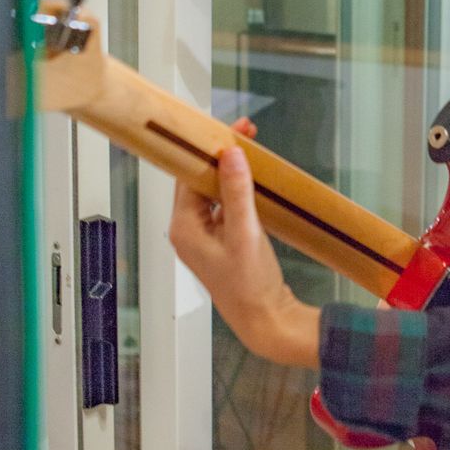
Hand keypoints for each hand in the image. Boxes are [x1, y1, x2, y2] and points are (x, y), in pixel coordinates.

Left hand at [168, 117, 320, 367]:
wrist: (265, 320)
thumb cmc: (250, 283)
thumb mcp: (245, 232)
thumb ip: (236, 191)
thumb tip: (231, 153)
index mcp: (184, 227)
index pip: (189, 174)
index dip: (209, 148)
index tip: (231, 129)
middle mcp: (188, 230)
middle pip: (198, 180)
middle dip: (220, 154)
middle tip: (246, 133)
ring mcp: (203, 236)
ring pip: (211, 191)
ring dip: (229, 171)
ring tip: (251, 149)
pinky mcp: (220, 241)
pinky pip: (223, 205)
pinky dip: (236, 189)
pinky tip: (253, 180)